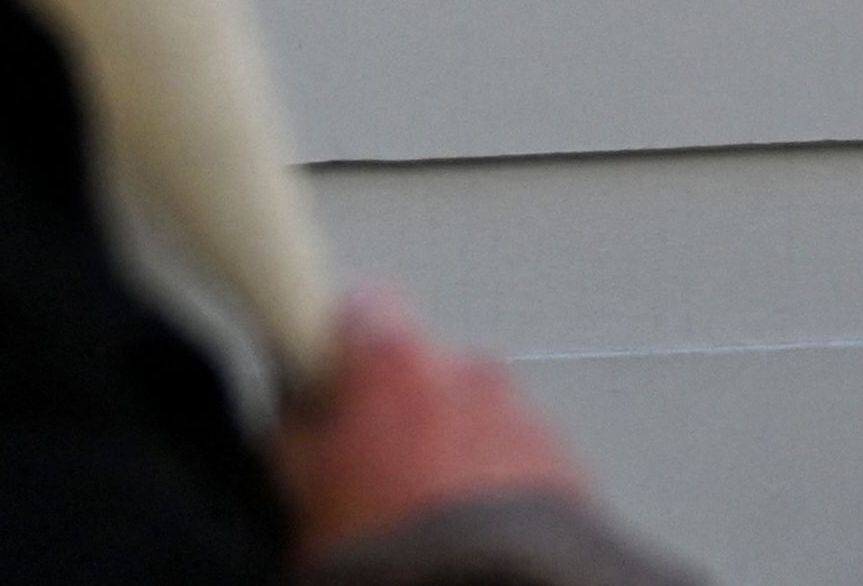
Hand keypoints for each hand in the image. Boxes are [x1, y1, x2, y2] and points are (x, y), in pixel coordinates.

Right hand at [274, 288, 588, 561]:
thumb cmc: (390, 550)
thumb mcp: (301, 488)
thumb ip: (296, 429)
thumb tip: (296, 412)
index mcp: (395, 362)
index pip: (357, 312)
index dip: (337, 353)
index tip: (325, 385)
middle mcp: (467, 372)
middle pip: (421, 372)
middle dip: (399, 413)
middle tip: (373, 478)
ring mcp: (523, 416)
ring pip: (473, 417)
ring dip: (452, 450)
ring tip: (427, 518)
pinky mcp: (565, 467)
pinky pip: (519, 459)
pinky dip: (498, 484)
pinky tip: (471, 531)